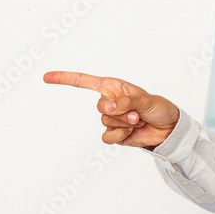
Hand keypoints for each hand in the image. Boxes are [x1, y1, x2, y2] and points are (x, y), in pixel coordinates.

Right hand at [43, 71, 179, 147]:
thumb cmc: (159, 108)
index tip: (46, 77)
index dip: (65, 78)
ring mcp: (111, 119)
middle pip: (99, 107)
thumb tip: (107, 107)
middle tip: (137, 112)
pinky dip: (121, 135)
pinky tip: (132, 132)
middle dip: (121, 111)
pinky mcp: (114, 134)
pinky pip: (107, 136)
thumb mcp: (146, 100)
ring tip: (139, 120)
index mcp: (114, 88)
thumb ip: (125, 102)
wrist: (168, 129)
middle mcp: (109, 102)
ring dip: (125, 123)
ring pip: (105, 122)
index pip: (85, 82)